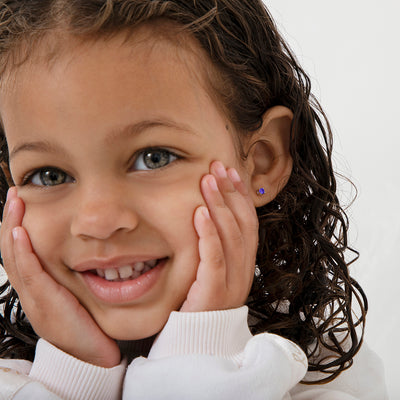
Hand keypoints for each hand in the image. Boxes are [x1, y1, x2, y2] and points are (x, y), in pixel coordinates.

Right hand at [0, 187, 120, 367]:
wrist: (95, 354)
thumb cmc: (89, 326)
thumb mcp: (76, 296)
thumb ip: (72, 277)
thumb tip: (86, 254)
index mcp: (38, 290)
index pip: (21, 254)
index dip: (17, 229)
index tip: (21, 205)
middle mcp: (30, 293)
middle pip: (12, 252)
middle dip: (10, 221)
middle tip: (14, 195)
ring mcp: (35, 299)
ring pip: (15, 258)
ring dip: (12, 227)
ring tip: (15, 202)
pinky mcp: (45, 304)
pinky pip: (29, 274)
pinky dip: (23, 252)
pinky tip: (20, 232)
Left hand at [181, 161, 258, 311]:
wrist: (196, 345)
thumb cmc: (201, 303)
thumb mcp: (215, 271)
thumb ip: (217, 247)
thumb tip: (209, 213)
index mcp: (245, 263)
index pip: (249, 222)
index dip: (241, 195)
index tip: (230, 172)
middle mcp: (244, 270)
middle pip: (242, 224)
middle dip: (230, 192)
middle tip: (217, 167)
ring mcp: (232, 283)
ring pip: (231, 236)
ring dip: (219, 204)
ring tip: (207, 180)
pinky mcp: (214, 294)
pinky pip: (214, 259)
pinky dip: (208, 233)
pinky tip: (198, 213)